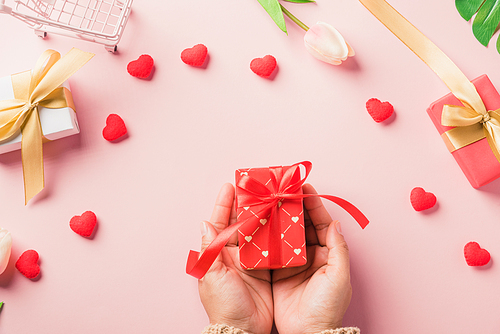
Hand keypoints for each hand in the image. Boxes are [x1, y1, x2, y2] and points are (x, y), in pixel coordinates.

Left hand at [198, 183, 273, 333]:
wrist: (244, 329)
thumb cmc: (224, 304)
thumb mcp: (213, 276)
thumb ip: (210, 249)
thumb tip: (204, 223)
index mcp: (218, 254)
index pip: (220, 223)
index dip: (225, 204)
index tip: (230, 186)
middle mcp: (234, 254)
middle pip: (240, 223)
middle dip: (246, 205)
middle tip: (256, 188)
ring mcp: (251, 260)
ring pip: (257, 231)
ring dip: (263, 215)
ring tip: (271, 198)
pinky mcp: (267, 268)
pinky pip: (271, 246)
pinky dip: (276, 233)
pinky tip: (282, 220)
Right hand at [272, 184, 352, 333]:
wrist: (307, 333)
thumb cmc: (328, 307)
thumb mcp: (338, 276)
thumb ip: (339, 248)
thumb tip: (335, 223)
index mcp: (328, 253)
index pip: (321, 223)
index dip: (313, 205)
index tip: (304, 187)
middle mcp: (310, 254)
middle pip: (302, 224)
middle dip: (294, 206)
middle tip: (283, 190)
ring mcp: (293, 262)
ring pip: (286, 233)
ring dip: (279, 218)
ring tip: (270, 201)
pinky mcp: (277, 271)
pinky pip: (272, 248)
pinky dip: (267, 235)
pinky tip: (260, 223)